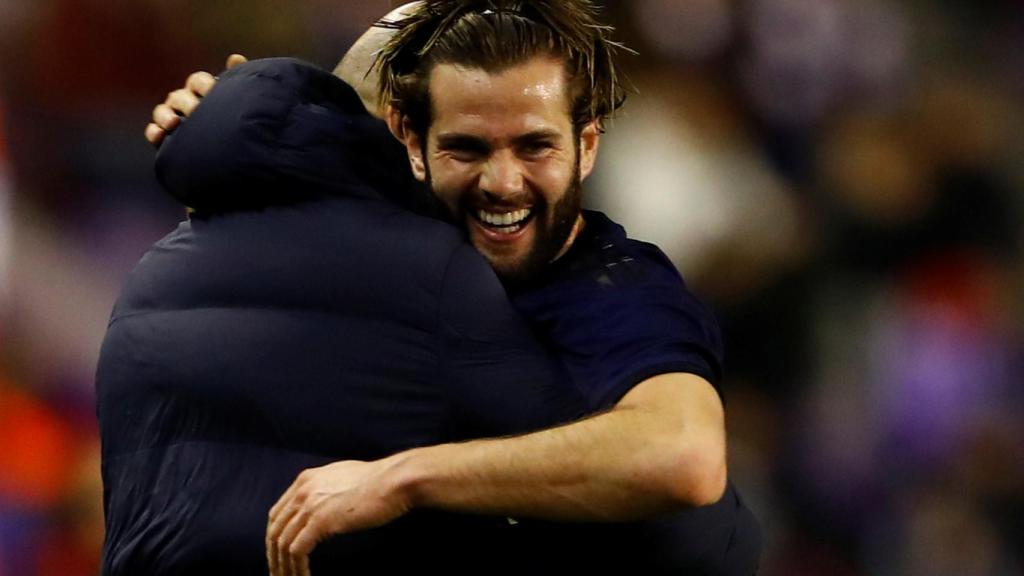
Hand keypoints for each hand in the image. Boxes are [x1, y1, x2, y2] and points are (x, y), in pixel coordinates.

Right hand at [144, 53, 247, 145]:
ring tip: (173, 123)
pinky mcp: (165, 137)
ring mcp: (171, 117)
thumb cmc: (233, 116)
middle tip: (196, 111)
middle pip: (179, 96)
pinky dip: (155, 132)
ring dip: (165, 116)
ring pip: (162, 112)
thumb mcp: (238, 98)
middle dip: (187, 102)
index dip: (204, 85)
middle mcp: (184, 101)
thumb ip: (237, 78)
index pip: (198, 81)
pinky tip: (160, 135)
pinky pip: (154, 132)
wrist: (229, 148)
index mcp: (201, 90)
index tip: (212, 90)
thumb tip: (236, 58)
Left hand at [265, 458, 412, 575]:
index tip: (278, 555)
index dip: (275, 536)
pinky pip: (297, 551)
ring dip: (284, 566)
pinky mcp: (319, 521)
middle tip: (279, 573)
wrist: (394, 481)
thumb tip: (325, 505)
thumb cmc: (379, 481)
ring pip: (283, 543)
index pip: (278, 513)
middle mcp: (302, 491)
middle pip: (275, 529)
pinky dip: (297, 568)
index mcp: (305, 480)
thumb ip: (326, 489)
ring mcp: (309, 505)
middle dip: (274, 555)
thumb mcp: (343, 477)